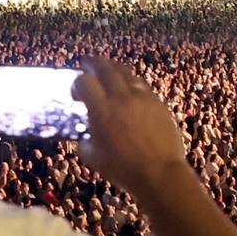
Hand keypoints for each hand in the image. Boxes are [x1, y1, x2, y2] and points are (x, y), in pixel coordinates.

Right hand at [73, 57, 190, 193]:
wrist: (159, 173)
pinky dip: (132, 82)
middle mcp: (121, 98)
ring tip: (109, 69)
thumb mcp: (93, 158)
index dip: (77, 83)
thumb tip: (83, 135)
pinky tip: (130, 87)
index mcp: (102, 110)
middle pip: (106, 68)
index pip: (85, 82)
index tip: (77, 92)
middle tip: (88, 62)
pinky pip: (142, 85)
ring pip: (126, 73)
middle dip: (94, 63)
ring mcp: (143, 98)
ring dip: (114, 68)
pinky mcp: (159, 103)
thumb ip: (84, 141)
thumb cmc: (123, 169)